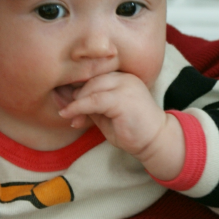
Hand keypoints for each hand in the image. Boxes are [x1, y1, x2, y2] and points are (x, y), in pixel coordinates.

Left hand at [58, 72, 184, 180]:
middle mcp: (124, 78)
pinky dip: (78, 107)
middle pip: (91, 80)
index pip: (95, 76)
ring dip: (75, 103)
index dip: (77, 88)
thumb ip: (91, 106)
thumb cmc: (132, 130)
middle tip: (65, 111)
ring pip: (90, 88)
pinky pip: (93, 100)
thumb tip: (67, 101)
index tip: (63, 99)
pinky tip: (69, 115)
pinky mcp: (122, 99)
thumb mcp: (106, 115)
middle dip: (75, 95)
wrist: (155, 141)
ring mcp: (125, 86)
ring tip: (67, 115)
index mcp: (122, 78)